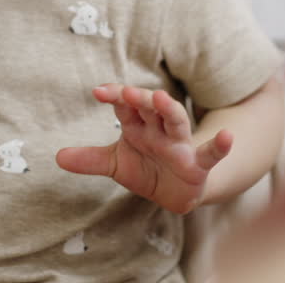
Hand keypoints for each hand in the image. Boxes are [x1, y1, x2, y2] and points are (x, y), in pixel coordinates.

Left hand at [56, 84, 232, 213]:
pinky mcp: (198, 164)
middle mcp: (159, 130)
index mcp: (138, 126)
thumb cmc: (146, 169)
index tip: (98, 91)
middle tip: (128, 92)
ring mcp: (180, 145)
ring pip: (177, 121)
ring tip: (163, 100)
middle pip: (151, 108)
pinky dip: (220, 145)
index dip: (114, 97)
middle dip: (141, 99)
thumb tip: (57, 156)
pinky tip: (227, 137)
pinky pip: (210, 154)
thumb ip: (89, 160)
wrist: (175, 192)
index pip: (126, 106)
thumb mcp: (115, 164)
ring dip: (170, 110)